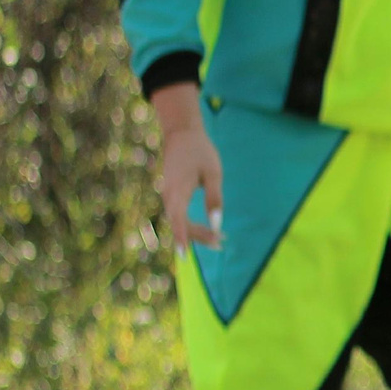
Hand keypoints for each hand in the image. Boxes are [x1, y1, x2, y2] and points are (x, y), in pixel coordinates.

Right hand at [151, 83, 224, 248]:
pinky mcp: (171, 195)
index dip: (181, 237)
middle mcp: (169, 196)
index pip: (178, 220)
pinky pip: (179, 216)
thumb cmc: (200, 152)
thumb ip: (215, 198)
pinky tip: (208, 231)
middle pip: (180, 224)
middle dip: (199, 237)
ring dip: (196, 233)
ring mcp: (168, 196)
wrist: (182, 134)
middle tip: (222, 244)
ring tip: (219, 242)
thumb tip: (218, 223)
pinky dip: (191, 225)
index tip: (184, 255)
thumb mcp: (213, 173)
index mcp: (178, 190)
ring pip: (179, 222)